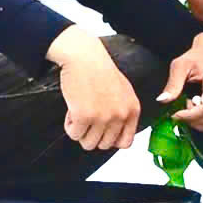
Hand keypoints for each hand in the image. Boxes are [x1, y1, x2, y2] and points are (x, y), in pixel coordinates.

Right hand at [48, 24, 140, 150]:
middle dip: (92, 134)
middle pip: (104, 145)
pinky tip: (72, 110)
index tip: (101, 133)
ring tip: (80, 113)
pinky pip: (74, 134)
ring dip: (80, 131)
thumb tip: (115, 138)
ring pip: (88, 143)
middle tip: (87, 118)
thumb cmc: (100, 71)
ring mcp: (103, 117)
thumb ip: (123, 113)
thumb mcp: (123, 92)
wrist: (84, 57)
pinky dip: (69, 125)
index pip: (125, 143)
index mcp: (132, 110)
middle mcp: (120, 115)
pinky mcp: (84, 116)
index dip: (110, 140)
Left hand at [160, 32, 202, 132]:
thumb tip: (162, 100)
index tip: (175, 114)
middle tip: (180, 111)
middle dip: (193, 121)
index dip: (189, 116)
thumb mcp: (180, 65)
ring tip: (188, 109)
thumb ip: (173, 84)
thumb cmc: (197, 56)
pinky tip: (195, 108)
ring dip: (198, 122)